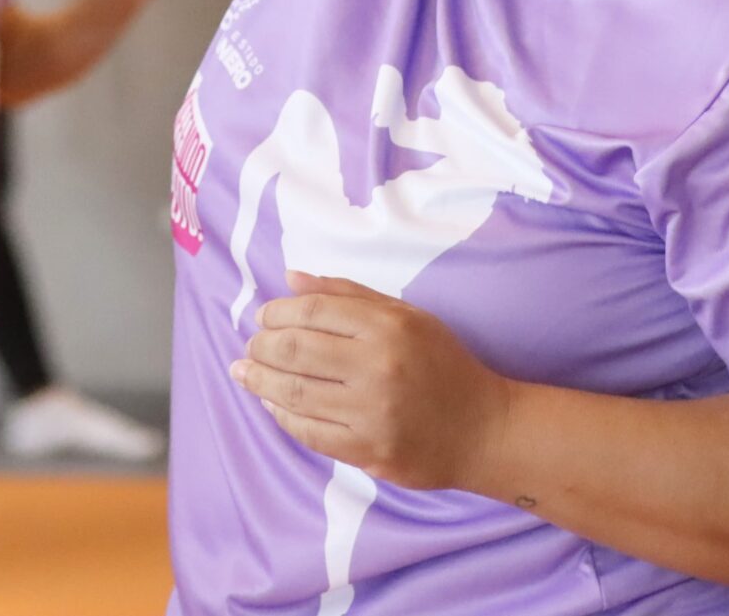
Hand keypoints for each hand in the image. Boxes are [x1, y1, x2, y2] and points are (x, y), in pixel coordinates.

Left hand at [230, 271, 512, 491]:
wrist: (484, 429)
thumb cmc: (442, 365)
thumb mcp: (406, 316)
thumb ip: (348, 294)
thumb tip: (291, 278)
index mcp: (387, 327)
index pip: (313, 311)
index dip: (277, 312)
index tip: (263, 317)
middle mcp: (377, 367)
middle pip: (295, 350)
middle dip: (261, 346)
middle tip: (249, 346)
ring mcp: (371, 413)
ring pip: (295, 394)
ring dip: (260, 381)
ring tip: (244, 372)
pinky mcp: (368, 451)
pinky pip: (310, 433)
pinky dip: (283, 416)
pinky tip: (271, 405)